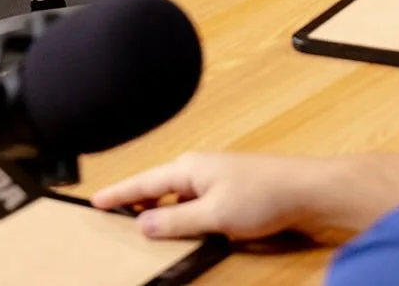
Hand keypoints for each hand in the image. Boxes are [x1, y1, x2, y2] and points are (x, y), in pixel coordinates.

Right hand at [92, 152, 328, 241]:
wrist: (304, 190)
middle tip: (110, 218)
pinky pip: (192, 205)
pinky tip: (180, 231)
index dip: (118, 193)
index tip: (94, 200)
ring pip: (174, 198)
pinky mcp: (227, 192)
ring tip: (139, 229)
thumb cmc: (263, 195)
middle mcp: (198, 169)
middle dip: (134, 203)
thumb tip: (144, 224)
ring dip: (159, 213)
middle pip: (156, 188)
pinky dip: (180, 217)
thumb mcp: (215, 214)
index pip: (143, 182)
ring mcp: (213, 179)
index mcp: (189, 168)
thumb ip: (177, 220)